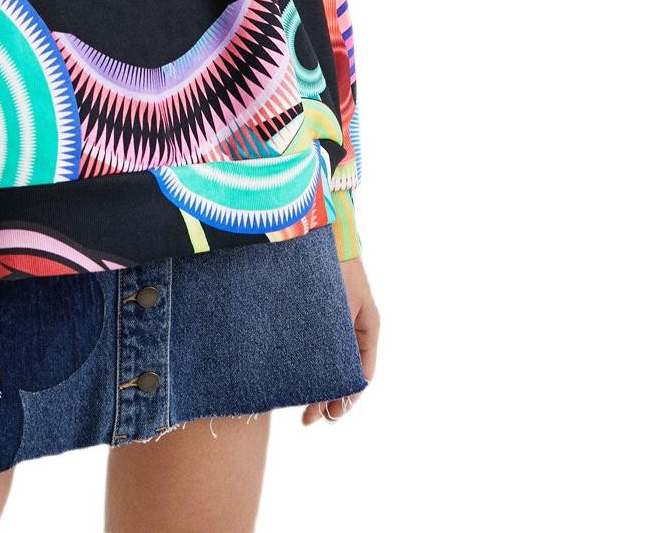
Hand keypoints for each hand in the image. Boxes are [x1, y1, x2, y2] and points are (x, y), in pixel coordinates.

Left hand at [301, 254, 379, 426]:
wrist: (312, 233)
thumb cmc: (340, 267)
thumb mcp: (356, 309)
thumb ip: (358, 346)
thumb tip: (358, 385)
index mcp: (364, 330)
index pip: (358, 374)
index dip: (346, 398)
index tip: (332, 413)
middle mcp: (342, 330)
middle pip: (337, 374)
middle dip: (326, 400)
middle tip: (310, 419)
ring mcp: (322, 324)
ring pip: (320, 364)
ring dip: (313, 387)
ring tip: (302, 411)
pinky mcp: (300, 316)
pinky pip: (303, 347)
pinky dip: (300, 366)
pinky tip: (288, 379)